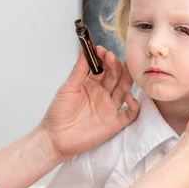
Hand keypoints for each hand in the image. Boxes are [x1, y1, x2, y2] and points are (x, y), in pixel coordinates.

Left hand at [41, 46, 139, 160]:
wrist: (55, 137)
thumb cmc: (58, 112)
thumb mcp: (68, 88)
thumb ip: (79, 70)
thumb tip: (84, 49)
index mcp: (92, 85)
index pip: (103, 68)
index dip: (104, 59)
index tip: (100, 50)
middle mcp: (103, 94)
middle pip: (115, 77)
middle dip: (114, 65)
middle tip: (111, 56)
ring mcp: (109, 108)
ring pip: (124, 91)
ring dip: (126, 79)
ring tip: (126, 67)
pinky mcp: (114, 124)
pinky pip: (130, 114)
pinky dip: (133, 105)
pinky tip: (128, 96)